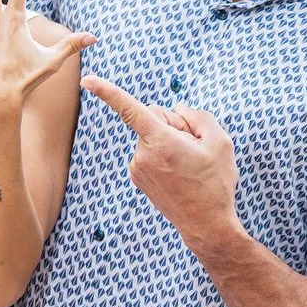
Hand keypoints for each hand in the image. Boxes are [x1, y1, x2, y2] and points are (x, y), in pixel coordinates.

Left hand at [82, 76, 239, 257]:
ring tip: (188, 166)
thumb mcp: (220, 142)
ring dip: (168, 142)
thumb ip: (198, 116)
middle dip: (172, 123)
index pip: (130, 110)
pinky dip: (163, 155)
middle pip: (153, 117)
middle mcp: (143, 155)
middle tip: (195, 146)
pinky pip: (150, 152)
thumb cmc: (215, 184)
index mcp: (161, 142)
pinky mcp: (138, 178)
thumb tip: (178, 109)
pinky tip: (180, 173)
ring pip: (152, 136)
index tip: (86, 81)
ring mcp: (137, 168)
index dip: (108, 92)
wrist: (206, 226)